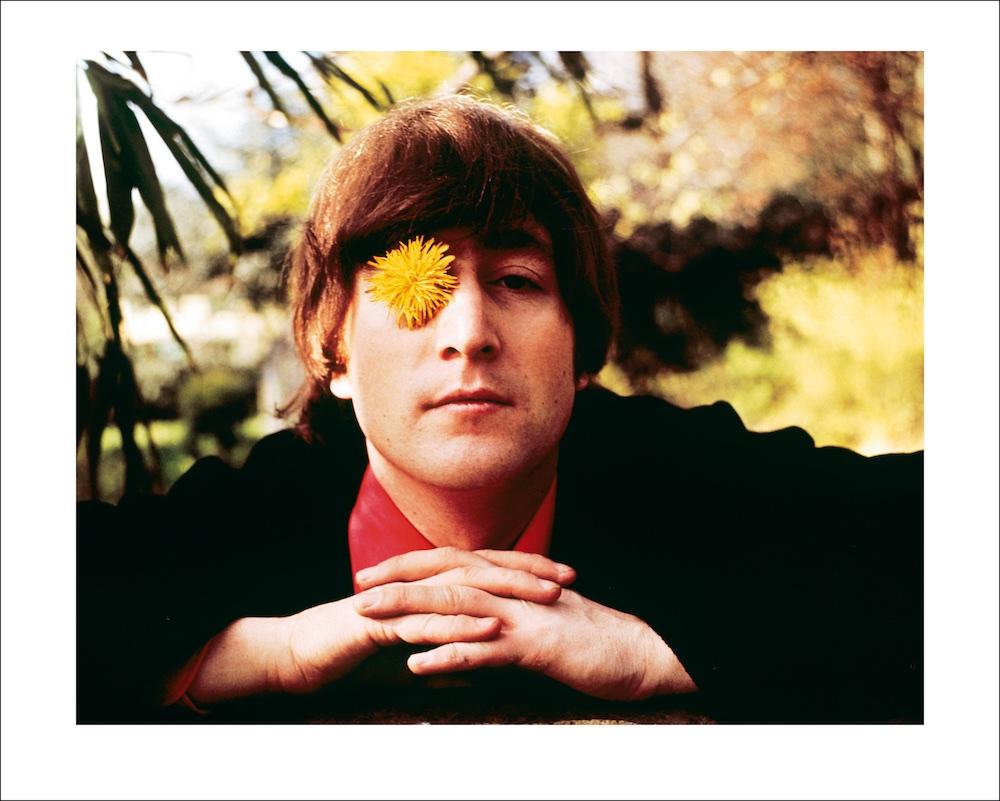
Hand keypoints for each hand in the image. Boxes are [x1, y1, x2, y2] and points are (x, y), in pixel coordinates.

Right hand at [275, 547, 575, 694]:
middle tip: (568, 579)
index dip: (524, 570)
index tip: (564, 576)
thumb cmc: (348, 646)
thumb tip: (472, 637)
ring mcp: (398, 598)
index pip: (482, 569)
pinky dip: (462, 623)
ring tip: (546, 599)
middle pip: (479, 569)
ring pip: (461, 589)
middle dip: (527, 573)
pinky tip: (492, 627)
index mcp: (424, 583)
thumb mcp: (402, 636)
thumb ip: (437, 630)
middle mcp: (416, 583)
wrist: (296, 652)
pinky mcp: (380, 621)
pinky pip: (426, 620)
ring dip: (507, 593)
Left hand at [354, 553, 697, 700]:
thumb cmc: (592, 640)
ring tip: (371, 617)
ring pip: (458, 605)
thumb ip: (505, 617)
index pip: (452, 564)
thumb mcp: (542, 621)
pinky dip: (449, 653)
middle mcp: (513, 589)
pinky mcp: (536, 644)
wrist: (640, 651)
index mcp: (513, 581)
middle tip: (358, 588)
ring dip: (410, 610)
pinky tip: (417, 662)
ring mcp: (524, 614)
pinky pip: (485, 648)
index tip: (374, 573)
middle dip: (398, 580)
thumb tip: (470, 628)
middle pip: (445, 576)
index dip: (410, 566)